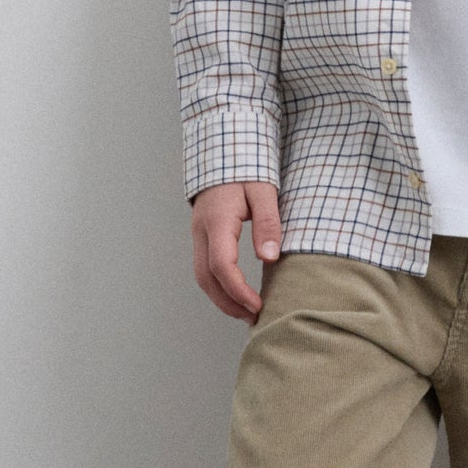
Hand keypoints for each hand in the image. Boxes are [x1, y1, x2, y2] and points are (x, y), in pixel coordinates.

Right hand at [191, 180, 282, 322]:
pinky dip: (219, 286)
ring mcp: (198, 233)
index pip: (221, 265)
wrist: (223, 149)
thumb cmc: (247, 168)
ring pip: (201, 276)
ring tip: (247, 312)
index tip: (258, 306)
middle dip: (228, 303)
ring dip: (221, 298)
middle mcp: (201, 230)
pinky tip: (237, 293)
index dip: (238, 291)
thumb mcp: (264, 191)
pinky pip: (204, 267)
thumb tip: (269, 258)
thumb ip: (267, 224)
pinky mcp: (202, 235)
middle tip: (254, 318)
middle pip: (206, 278)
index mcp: (217, 220)